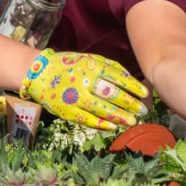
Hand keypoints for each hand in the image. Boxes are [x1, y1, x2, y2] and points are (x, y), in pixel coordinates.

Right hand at [20, 50, 147, 131]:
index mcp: (91, 66)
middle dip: (131, 104)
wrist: (39, 74)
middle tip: (143, 111)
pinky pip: (88, 120)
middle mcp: (84, 82)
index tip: (145, 94)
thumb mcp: (88, 58)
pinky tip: (114, 126)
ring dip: (120, 117)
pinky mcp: (67, 112)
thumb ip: (109, 66)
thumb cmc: (70, 65)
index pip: (117, 77)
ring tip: (133, 121)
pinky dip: (103, 124)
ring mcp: (75, 98)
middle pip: (113, 95)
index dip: (133, 86)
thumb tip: (131, 78)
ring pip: (102, 110)